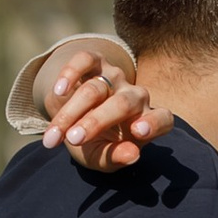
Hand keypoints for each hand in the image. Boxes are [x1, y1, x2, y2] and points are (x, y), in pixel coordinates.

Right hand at [42, 46, 176, 173]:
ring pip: (95, 88)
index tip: (138, 132)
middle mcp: (136, 97)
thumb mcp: (101, 158)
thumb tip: (132, 154)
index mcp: (146, 123)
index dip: (153, 124)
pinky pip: (85, 60)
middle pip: (121, 104)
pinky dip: (71, 73)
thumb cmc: (94, 143)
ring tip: (55, 135)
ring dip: (72, 111)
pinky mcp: (95, 62)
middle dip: (95, 122)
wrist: (74, 119)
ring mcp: (116, 77)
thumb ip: (115, 158)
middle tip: (73, 140)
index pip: (163, 119)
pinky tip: (59, 91)